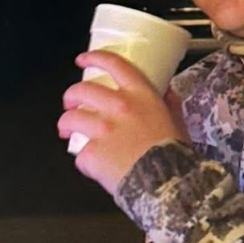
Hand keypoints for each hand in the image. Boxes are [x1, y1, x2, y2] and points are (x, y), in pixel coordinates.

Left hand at [58, 50, 189, 193]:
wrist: (168, 184)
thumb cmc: (175, 154)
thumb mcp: (178, 122)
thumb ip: (170, 104)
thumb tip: (168, 90)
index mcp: (141, 96)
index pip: (114, 65)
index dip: (94, 58)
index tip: (83, 60)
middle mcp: (119, 107)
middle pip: (82, 90)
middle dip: (71, 95)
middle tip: (70, 103)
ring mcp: (103, 130)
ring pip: (70, 118)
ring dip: (65, 124)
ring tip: (66, 132)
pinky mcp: (92, 153)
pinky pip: (80, 154)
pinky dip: (84, 161)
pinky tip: (91, 166)